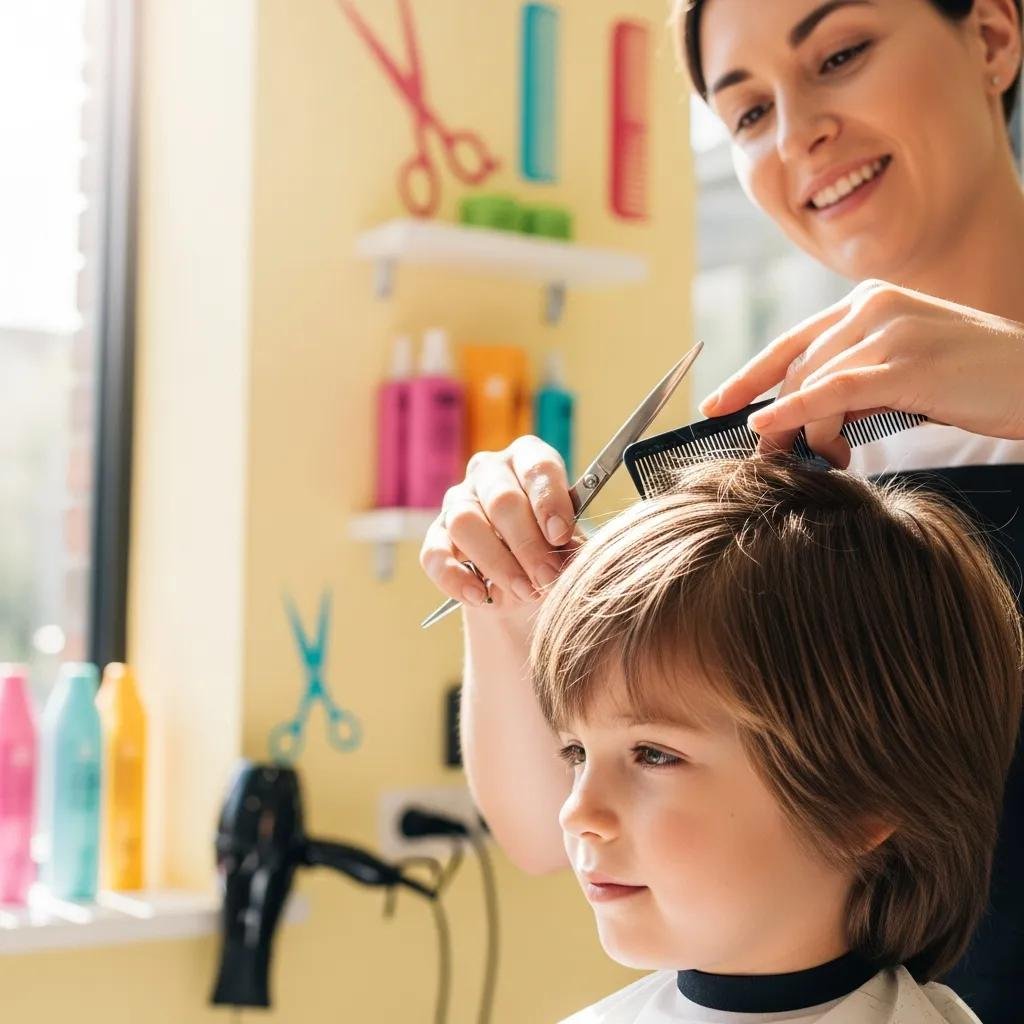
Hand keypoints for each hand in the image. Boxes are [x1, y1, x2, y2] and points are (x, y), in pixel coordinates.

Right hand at [419, 436, 584, 613]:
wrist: (525, 583)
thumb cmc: (553, 549)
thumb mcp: (569, 543)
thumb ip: (570, 545)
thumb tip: (567, 558)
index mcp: (528, 459)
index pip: (536, 466)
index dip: (549, 501)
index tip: (560, 536)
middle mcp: (489, 472)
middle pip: (501, 500)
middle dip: (528, 544)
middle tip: (548, 578)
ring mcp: (458, 500)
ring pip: (465, 523)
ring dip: (497, 563)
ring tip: (524, 592)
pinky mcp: (436, 534)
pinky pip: (434, 553)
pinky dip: (455, 578)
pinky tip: (479, 597)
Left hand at [698, 279, 1023, 467]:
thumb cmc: (973, 382)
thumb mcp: (901, 373)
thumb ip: (852, 383)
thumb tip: (799, 419)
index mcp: (869, 301)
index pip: (792, 342)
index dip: (749, 377)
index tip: (715, 406)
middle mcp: (872, 305)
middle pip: (797, 368)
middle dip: (778, 418)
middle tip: (775, 459)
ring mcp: (889, 329)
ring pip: (813, 384)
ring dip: (804, 431)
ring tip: (824, 459)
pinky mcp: (905, 361)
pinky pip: (833, 391)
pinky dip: (795, 412)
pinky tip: (768, 428)